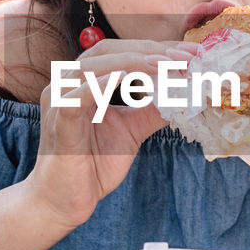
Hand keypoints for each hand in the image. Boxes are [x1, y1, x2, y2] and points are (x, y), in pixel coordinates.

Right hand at [25, 39, 195, 230]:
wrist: (63, 201)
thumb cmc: (92, 164)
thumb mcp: (132, 131)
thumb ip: (154, 110)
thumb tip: (185, 92)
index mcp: (85, 81)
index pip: (121, 51)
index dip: (157, 48)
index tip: (192, 52)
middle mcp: (68, 84)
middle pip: (108, 51)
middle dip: (149, 50)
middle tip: (185, 56)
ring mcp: (59, 102)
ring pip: (92, 68)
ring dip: (130, 63)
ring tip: (164, 65)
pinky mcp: (58, 125)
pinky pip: (75, 100)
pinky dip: (97, 87)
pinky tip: (121, 79)